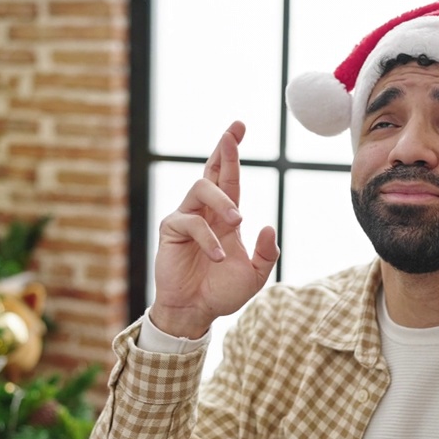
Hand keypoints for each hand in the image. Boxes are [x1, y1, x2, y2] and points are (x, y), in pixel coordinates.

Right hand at [148, 121, 279, 338]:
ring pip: (200, 189)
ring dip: (222, 202)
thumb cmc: (222, 292)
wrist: (196, 311)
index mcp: (224, 217)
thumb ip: (266, 253)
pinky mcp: (171, 231)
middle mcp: (204, 212)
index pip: (229, 178)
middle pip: (211, 171)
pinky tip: (218, 256)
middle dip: (222, 151)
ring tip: (237, 221)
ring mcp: (186, 218)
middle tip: (231, 135)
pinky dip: (208, 238)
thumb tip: (267, 226)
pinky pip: (190, 222)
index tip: (239, 126)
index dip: (232, 153)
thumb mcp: (255, 274)